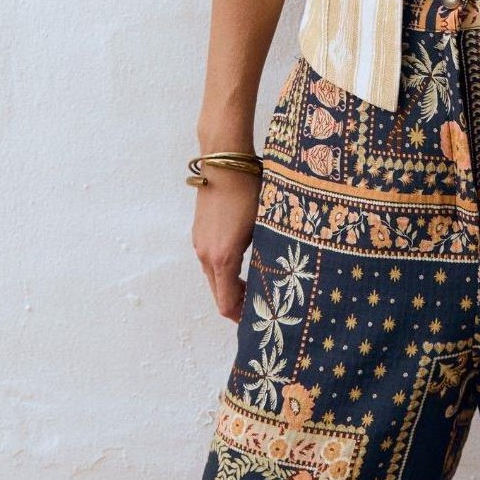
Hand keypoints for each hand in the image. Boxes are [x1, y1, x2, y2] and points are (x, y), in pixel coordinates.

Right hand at [191, 170, 261, 321]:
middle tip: (263, 305)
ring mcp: (200, 242)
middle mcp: (205, 255)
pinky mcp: (199, 231)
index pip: (227, 304)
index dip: (242, 317)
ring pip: (214, 277)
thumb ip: (266, 253)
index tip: (261, 318)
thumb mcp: (264, 224)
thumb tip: (279, 275)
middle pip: (219, 294)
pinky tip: (245, 260)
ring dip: (232, 285)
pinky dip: (225, 270)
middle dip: (238, 304)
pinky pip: (210, 261)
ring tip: (258, 283)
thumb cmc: (249, 190)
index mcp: (222, 258)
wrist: (224, 161)